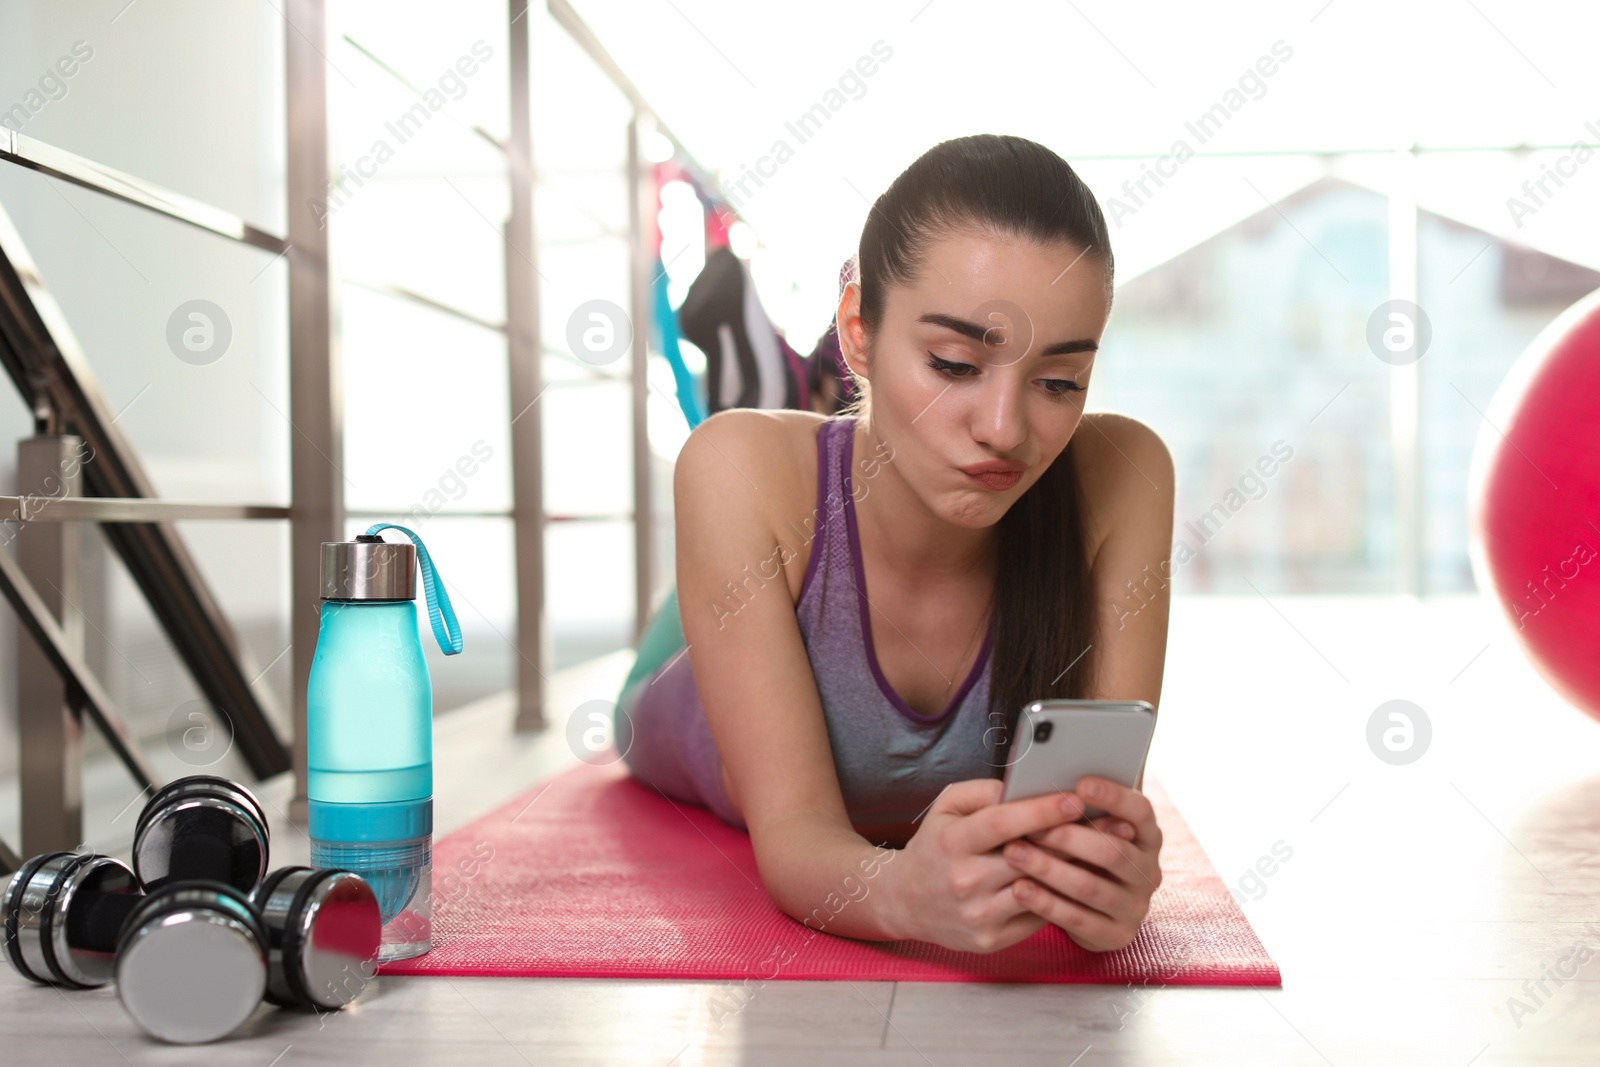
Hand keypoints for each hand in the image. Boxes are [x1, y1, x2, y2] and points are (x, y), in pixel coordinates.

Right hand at [885, 778, 1087, 952]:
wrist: (905, 902)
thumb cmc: (933, 847)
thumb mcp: (945, 808)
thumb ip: (981, 792)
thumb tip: (1021, 788)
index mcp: (952, 843)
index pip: (1001, 824)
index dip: (1041, 811)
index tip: (1075, 799)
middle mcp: (964, 881)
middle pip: (1028, 858)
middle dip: (1070, 839)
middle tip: (1109, 826)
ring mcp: (978, 914)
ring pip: (1039, 890)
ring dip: (1071, 871)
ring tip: (1100, 854)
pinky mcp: (990, 939)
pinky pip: (1035, 917)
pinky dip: (1057, 898)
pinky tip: (1076, 883)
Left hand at [1002, 775, 1162, 951]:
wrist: (1093, 909)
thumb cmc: (1083, 852)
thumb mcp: (1090, 829)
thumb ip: (1081, 809)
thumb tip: (1054, 783)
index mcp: (1148, 837)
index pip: (1140, 812)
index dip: (1113, 797)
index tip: (1080, 784)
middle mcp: (1150, 871)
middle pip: (1112, 852)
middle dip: (1068, 838)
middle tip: (1031, 827)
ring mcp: (1136, 906)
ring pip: (1091, 886)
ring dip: (1049, 869)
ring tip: (1013, 853)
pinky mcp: (1117, 935)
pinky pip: (1078, 919)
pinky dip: (1046, 903)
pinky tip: (1019, 888)